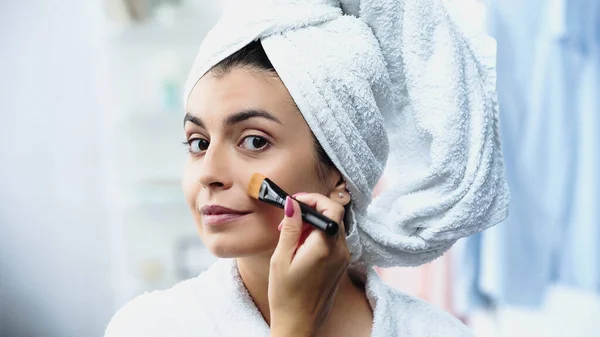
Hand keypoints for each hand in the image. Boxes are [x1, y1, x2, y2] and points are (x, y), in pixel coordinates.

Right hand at [268, 193, 349, 336]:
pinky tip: (301, 248)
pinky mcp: (341, 266)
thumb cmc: (286, 296)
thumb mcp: (281, 259)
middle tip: (288, 221)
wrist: (299, 325)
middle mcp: (340, 251)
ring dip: (314, 224)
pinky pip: (334, 241)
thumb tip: (293, 203)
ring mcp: (343, 259)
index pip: (331, 208)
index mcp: (325, 247)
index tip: (296, 201)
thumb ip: (291, 229)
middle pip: (334, 216)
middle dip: (311, 211)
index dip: (314, 199)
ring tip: (291, 236)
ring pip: (333, 228)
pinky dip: (319, 237)